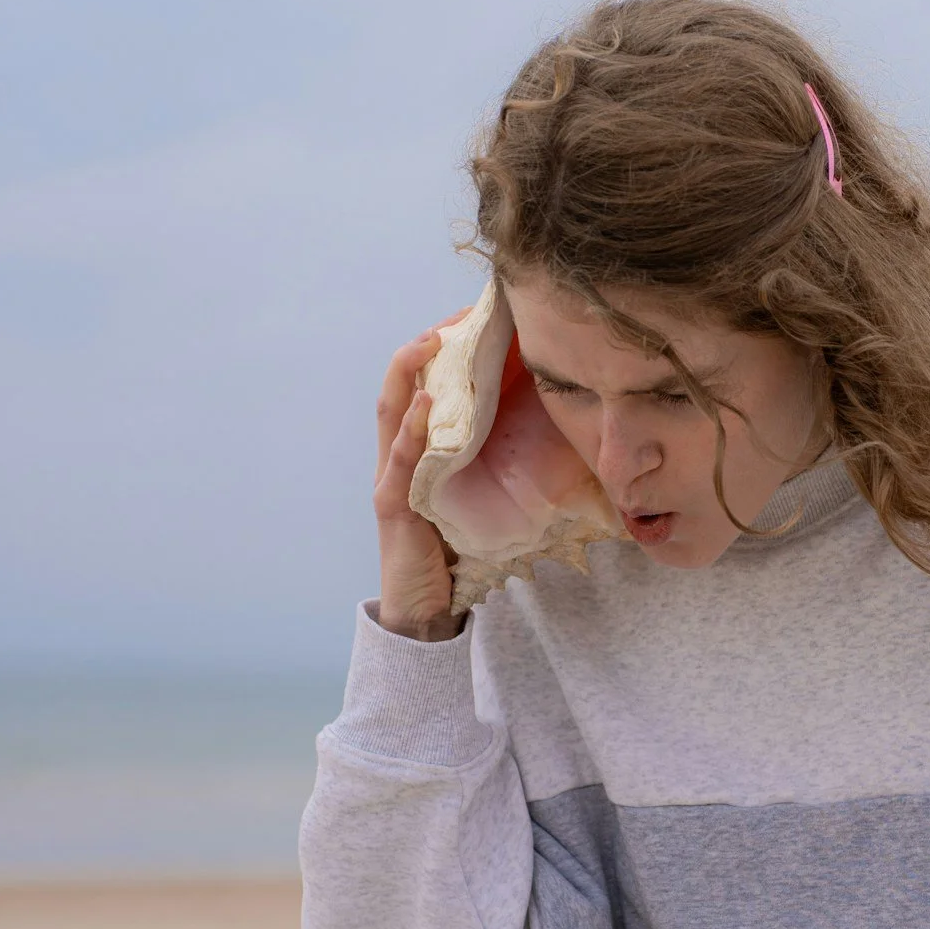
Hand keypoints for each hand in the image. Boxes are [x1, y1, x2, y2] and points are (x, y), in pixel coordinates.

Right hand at [375, 324, 462, 640]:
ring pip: (390, 414)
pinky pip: (400, 462)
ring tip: (431, 341)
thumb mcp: (473, 497)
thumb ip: (487, 465)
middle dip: (419, 349)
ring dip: (408, 373)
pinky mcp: (394, 508)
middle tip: (451, 318)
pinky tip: (423, 403)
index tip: (465, 320)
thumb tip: (539, 431)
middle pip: (397, 388)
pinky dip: (410, 429)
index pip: (416, 389)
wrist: (427, 610)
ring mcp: (390, 481)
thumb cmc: (453, 554)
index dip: (434, 353)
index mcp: (413, 454)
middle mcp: (395, 460)